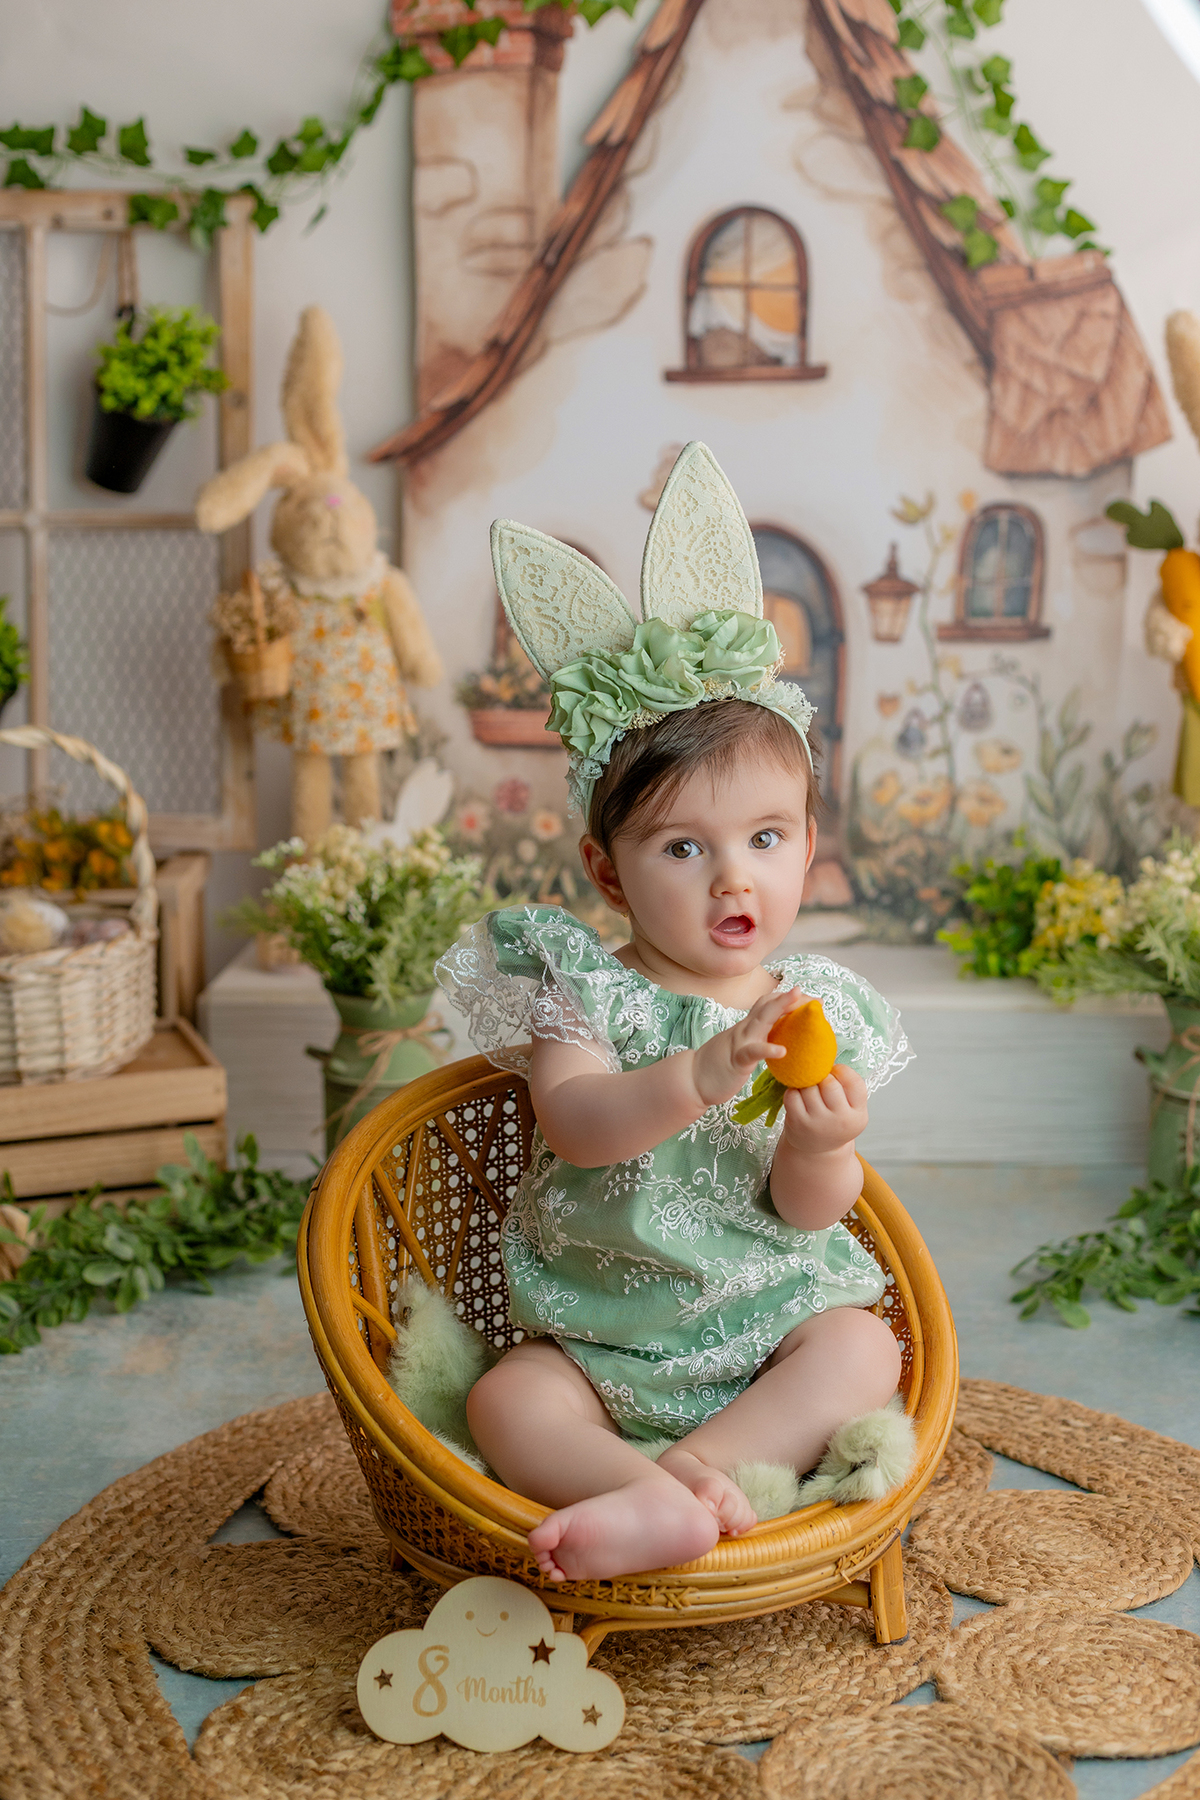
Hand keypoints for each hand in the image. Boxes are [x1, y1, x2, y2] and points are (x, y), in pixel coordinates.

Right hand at [691, 985, 801, 1108]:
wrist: (692, 1080)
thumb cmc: (719, 1067)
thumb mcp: (742, 1048)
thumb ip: (757, 1040)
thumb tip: (780, 1040)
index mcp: (747, 1027)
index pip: (769, 1005)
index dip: (790, 999)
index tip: (812, 1000)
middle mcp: (744, 1029)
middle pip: (768, 1005)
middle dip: (791, 998)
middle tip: (815, 998)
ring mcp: (739, 1042)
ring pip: (761, 1020)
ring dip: (781, 1007)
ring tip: (800, 1002)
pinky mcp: (735, 1060)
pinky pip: (752, 1052)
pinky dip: (767, 1049)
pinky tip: (782, 1051)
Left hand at [780, 1064, 868, 1154]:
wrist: (818, 1150)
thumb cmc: (836, 1120)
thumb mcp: (851, 1109)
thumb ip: (848, 1086)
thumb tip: (826, 1057)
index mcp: (858, 1115)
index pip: (855, 1082)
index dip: (843, 1071)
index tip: (836, 1073)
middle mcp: (840, 1120)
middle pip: (830, 1084)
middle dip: (823, 1078)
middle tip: (821, 1082)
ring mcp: (818, 1123)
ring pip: (809, 1087)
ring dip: (807, 1084)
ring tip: (810, 1090)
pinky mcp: (798, 1123)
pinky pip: (792, 1095)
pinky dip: (793, 1092)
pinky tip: (798, 1097)